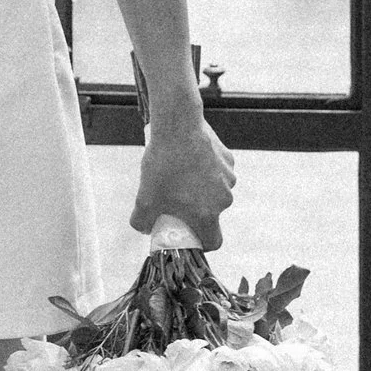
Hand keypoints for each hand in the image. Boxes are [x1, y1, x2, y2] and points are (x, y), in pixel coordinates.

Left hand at [131, 102, 236, 248]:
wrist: (178, 127)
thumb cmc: (163, 165)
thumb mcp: (144, 199)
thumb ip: (142, 222)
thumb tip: (145, 228)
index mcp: (207, 214)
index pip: (214, 241)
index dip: (201, 243)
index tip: (188, 234)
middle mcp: (223, 199)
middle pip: (211, 214)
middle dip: (195, 210)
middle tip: (175, 198)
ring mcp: (228, 179)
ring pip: (215, 191)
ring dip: (201, 189)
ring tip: (180, 174)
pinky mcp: (228, 160)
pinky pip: (218, 172)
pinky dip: (206, 170)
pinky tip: (189, 159)